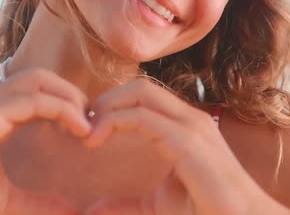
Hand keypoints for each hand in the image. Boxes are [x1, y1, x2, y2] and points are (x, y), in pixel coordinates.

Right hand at [0, 69, 89, 214]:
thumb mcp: (8, 201)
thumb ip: (38, 202)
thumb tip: (70, 210)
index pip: (38, 93)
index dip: (66, 105)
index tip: (87, 131)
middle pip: (41, 78)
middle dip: (71, 94)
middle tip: (92, 122)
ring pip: (38, 80)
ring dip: (69, 97)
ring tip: (88, 124)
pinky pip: (32, 100)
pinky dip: (60, 108)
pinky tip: (79, 128)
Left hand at [83, 79, 289, 214]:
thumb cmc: (206, 211)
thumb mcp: (158, 204)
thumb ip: (127, 203)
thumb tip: (94, 209)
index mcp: (184, 125)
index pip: (144, 96)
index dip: (113, 106)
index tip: (89, 130)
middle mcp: (188, 117)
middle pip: (140, 86)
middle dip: (107, 100)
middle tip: (83, 126)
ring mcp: (190, 125)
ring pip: (140, 92)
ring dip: (107, 107)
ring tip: (87, 133)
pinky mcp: (186, 140)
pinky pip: (142, 117)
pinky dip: (112, 122)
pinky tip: (96, 140)